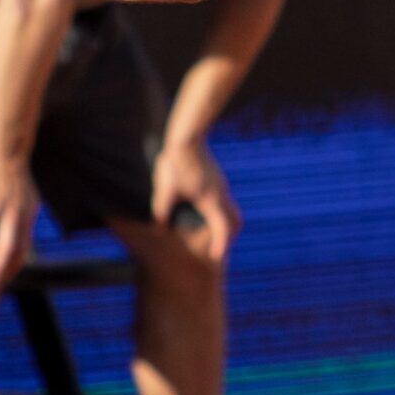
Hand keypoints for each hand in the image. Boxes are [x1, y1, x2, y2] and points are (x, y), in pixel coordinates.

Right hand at [0, 152, 40, 286]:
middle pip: (7, 246)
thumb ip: (27, 222)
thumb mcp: (31, 202)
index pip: (23, 247)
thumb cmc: (17, 180)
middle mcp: (13, 213)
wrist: (7, 154)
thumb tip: (27, 242)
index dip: (15, 264)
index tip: (7, 277)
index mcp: (26, 216)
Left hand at [152, 137, 242, 264]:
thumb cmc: (175, 162)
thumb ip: (162, 210)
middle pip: (235, 220)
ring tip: (213, 233)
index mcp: (210, 200)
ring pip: (231, 209)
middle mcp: (220, 193)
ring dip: (225, 224)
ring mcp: (221, 184)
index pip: (223, 228)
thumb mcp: (165, 189)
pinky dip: (221, 212)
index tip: (215, 258)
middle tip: (218, 248)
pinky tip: (205, 210)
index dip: (221, 245)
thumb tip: (158, 229)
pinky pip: (224, 200)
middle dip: (229, 236)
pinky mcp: (217, 178)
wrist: (187, 136)